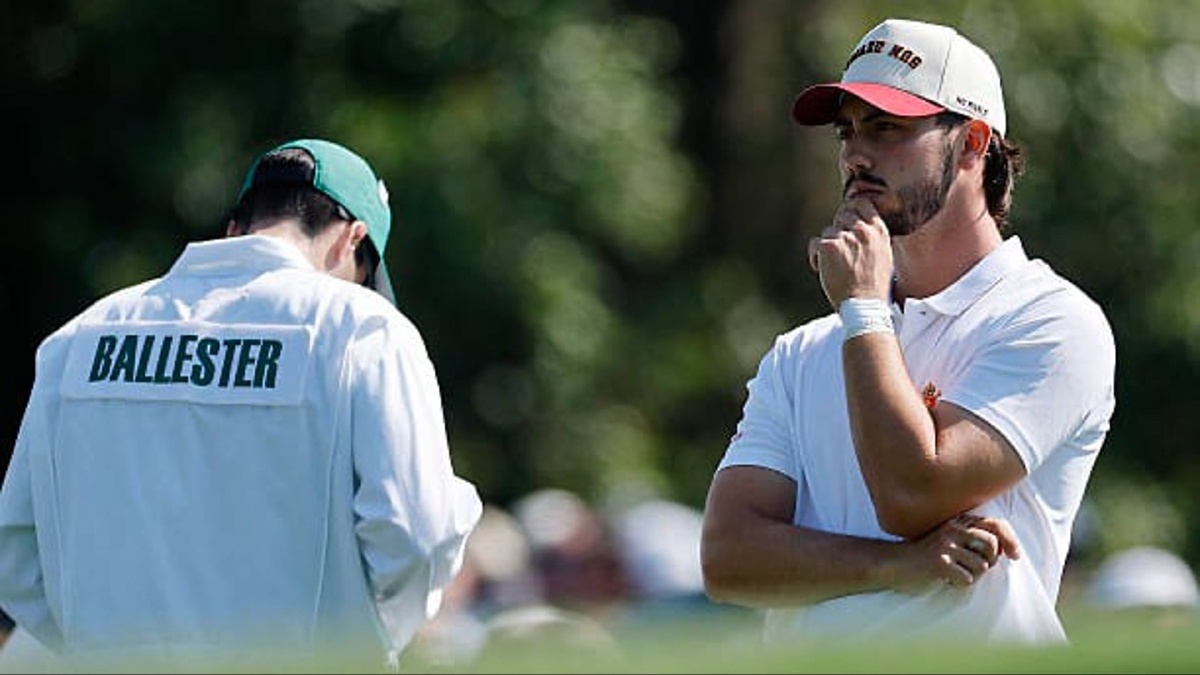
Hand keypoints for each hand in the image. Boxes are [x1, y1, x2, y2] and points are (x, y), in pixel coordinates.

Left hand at [807, 197, 893, 308]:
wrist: (865, 305)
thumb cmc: (874, 287)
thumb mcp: (884, 256)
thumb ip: (871, 238)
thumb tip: (857, 228)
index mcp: (879, 231)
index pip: (862, 203)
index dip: (850, 209)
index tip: (845, 219)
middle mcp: (862, 230)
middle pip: (841, 214)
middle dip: (837, 229)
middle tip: (838, 250)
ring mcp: (845, 237)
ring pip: (828, 231)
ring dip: (828, 247)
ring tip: (835, 266)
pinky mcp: (828, 246)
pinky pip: (815, 243)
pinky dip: (815, 257)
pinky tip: (822, 270)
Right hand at [885, 513, 1020, 592]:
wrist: (894, 564)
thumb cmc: (926, 556)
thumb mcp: (949, 539)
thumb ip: (973, 538)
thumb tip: (1006, 550)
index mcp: (958, 521)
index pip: (995, 525)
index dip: (1009, 540)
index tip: (1015, 556)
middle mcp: (953, 529)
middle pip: (992, 546)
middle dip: (988, 561)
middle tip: (971, 568)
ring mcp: (946, 544)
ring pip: (981, 566)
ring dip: (971, 576)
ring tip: (953, 573)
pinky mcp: (940, 562)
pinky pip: (967, 579)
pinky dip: (958, 584)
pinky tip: (944, 579)